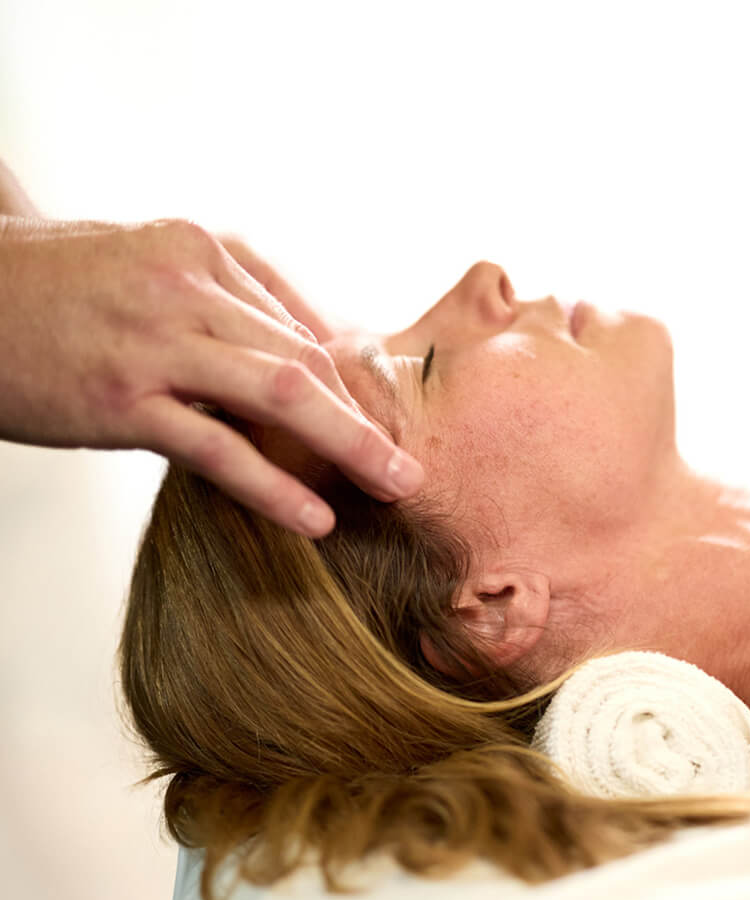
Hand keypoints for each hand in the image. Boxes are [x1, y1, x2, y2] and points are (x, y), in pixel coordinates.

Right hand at [0, 215, 423, 535]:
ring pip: (283, 396)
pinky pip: (220, 449)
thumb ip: (221, 298)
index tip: (383, 419)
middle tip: (411, 462)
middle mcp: (190, 287)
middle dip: (368, 415)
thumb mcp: (146, 265)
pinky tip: (316, 516)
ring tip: (395, 485)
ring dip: (352, 446)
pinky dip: (275, 486)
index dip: (350, 378)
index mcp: (203, 250)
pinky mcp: (124, 400)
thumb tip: (303, 349)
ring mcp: (158, 344)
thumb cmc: (55, 286)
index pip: (300, 321)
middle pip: (307, 359)